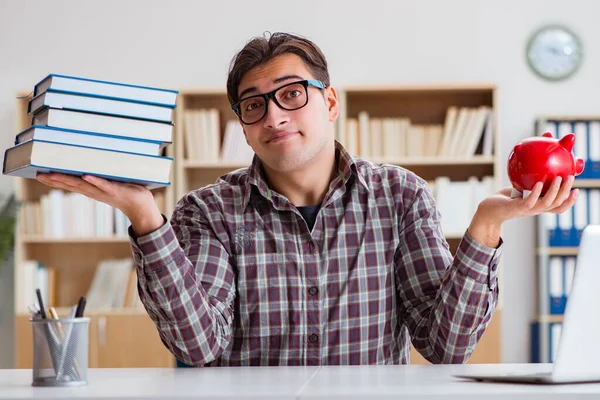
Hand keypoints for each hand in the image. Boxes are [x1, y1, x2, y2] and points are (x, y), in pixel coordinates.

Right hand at [36, 173, 163, 235]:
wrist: (141, 206)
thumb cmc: (125, 191)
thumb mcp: (108, 183)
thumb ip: (99, 175)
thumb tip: (89, 163)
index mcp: (91, 189)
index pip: (69, 184)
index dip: (54, 180)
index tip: (38, 174)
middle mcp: (94, 191)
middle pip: (71, 185)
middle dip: (54, 179)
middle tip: (38, 174)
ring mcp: (104, 191)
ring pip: (83, 185)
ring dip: (68, 180)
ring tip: (53, 174)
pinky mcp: (116, 190)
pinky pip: (104, 184)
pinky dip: (95, 180)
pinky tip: (85, 176)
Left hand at [477, 175, 577, 224]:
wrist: (489, 210)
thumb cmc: (505, 199)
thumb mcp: (521, 188)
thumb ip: (530, 181)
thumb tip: (537, 162)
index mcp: (538, 206)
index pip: (558, 207)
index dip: (569, 201)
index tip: (577, 190)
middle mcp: (535, 210)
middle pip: (556, 204)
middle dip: (566, 192)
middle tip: (571, 178)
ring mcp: (527, 211)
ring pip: (546, 203)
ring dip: (554, 191)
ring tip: (559, 178)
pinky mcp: (516, 208)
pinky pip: (529, 202)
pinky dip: (535, 193)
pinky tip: (538, 183)